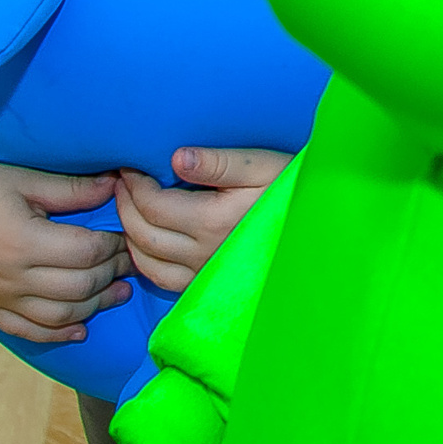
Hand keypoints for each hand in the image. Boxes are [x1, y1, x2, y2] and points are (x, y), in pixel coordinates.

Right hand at [0, 0, 131, 343]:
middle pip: (78, 287)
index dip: (115, 247)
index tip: (131, 236)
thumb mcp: (26, 179)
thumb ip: (73, 190)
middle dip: (111, 275)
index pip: (87, 253)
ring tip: (116, 294)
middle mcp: (11, 277)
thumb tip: (119, 185)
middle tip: (131, 263)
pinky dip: (55, 333)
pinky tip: (79, 329)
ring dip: (92, 307)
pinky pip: (25, 330)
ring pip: (57, 316)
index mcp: (24, 242)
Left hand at [114, 147, 292, 292]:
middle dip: (125, 205)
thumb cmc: (292, 190)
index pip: (152, 205)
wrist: (319, 229)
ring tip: (130, 208)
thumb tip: (175, 157)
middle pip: (142, 233)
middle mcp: (203, 253)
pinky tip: (147, 242)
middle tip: (123, 182)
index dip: (134, 184)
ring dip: (129, 234)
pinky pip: (163, 280)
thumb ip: (218, 162)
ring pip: (146, 261)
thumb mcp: (262, 166)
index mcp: (212, 221)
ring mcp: (205, 274)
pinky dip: (145, 260)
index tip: (130, 166)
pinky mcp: (210, 286)